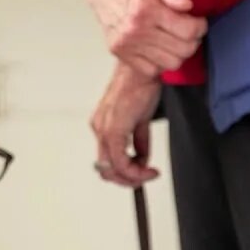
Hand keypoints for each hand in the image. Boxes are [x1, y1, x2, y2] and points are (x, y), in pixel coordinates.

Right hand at [86, 0, 205, 75]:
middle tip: (190, 32)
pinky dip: (161, 62)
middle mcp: (136, 31)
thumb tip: (187, 6)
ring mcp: (128, 46)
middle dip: (193, 41)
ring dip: (179, 53)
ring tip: (177, 41)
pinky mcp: (123, 55)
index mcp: (145, 10)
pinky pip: (153, 70)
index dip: (200, 26)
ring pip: (171, 63)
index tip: (199, 22)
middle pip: (183, 49)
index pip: (188, 30)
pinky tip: (161, 48)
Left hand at [91, 63, 162, 187]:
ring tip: (149, 172)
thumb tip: (142, 157)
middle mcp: (99, 128)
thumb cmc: (142, 86)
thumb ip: (139, 139)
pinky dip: (135, 170)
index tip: (143, 173)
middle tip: (145, 178)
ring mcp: (103, 130)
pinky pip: (120, 161)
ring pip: (112, 169)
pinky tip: (149, 169)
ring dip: (133, 177)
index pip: (107, 161)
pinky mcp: (113, 129)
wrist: (144, 69)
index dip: (125, 173)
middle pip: (106, 170)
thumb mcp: (142, 118)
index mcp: (103, 125)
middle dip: (127, 180)